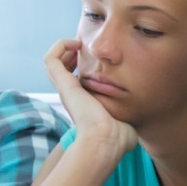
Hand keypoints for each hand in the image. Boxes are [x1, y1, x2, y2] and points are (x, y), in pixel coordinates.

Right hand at [42, 39, 137, 157]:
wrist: (107, 141)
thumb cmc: (119, 137)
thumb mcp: (125, 120)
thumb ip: (128, 115)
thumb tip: (135, 120)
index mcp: (83, 104)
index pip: (75, 81)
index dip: (82, 68)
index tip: (96, 61)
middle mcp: (71, 96)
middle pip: (61, 70)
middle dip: (71, 55)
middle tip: (84, 49)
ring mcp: (65, 89)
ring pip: (52, 63)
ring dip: (64, 49)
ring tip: (79, 44)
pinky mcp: (63, 84)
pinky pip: (51, 58)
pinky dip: (60, 46)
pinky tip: (76, 44)